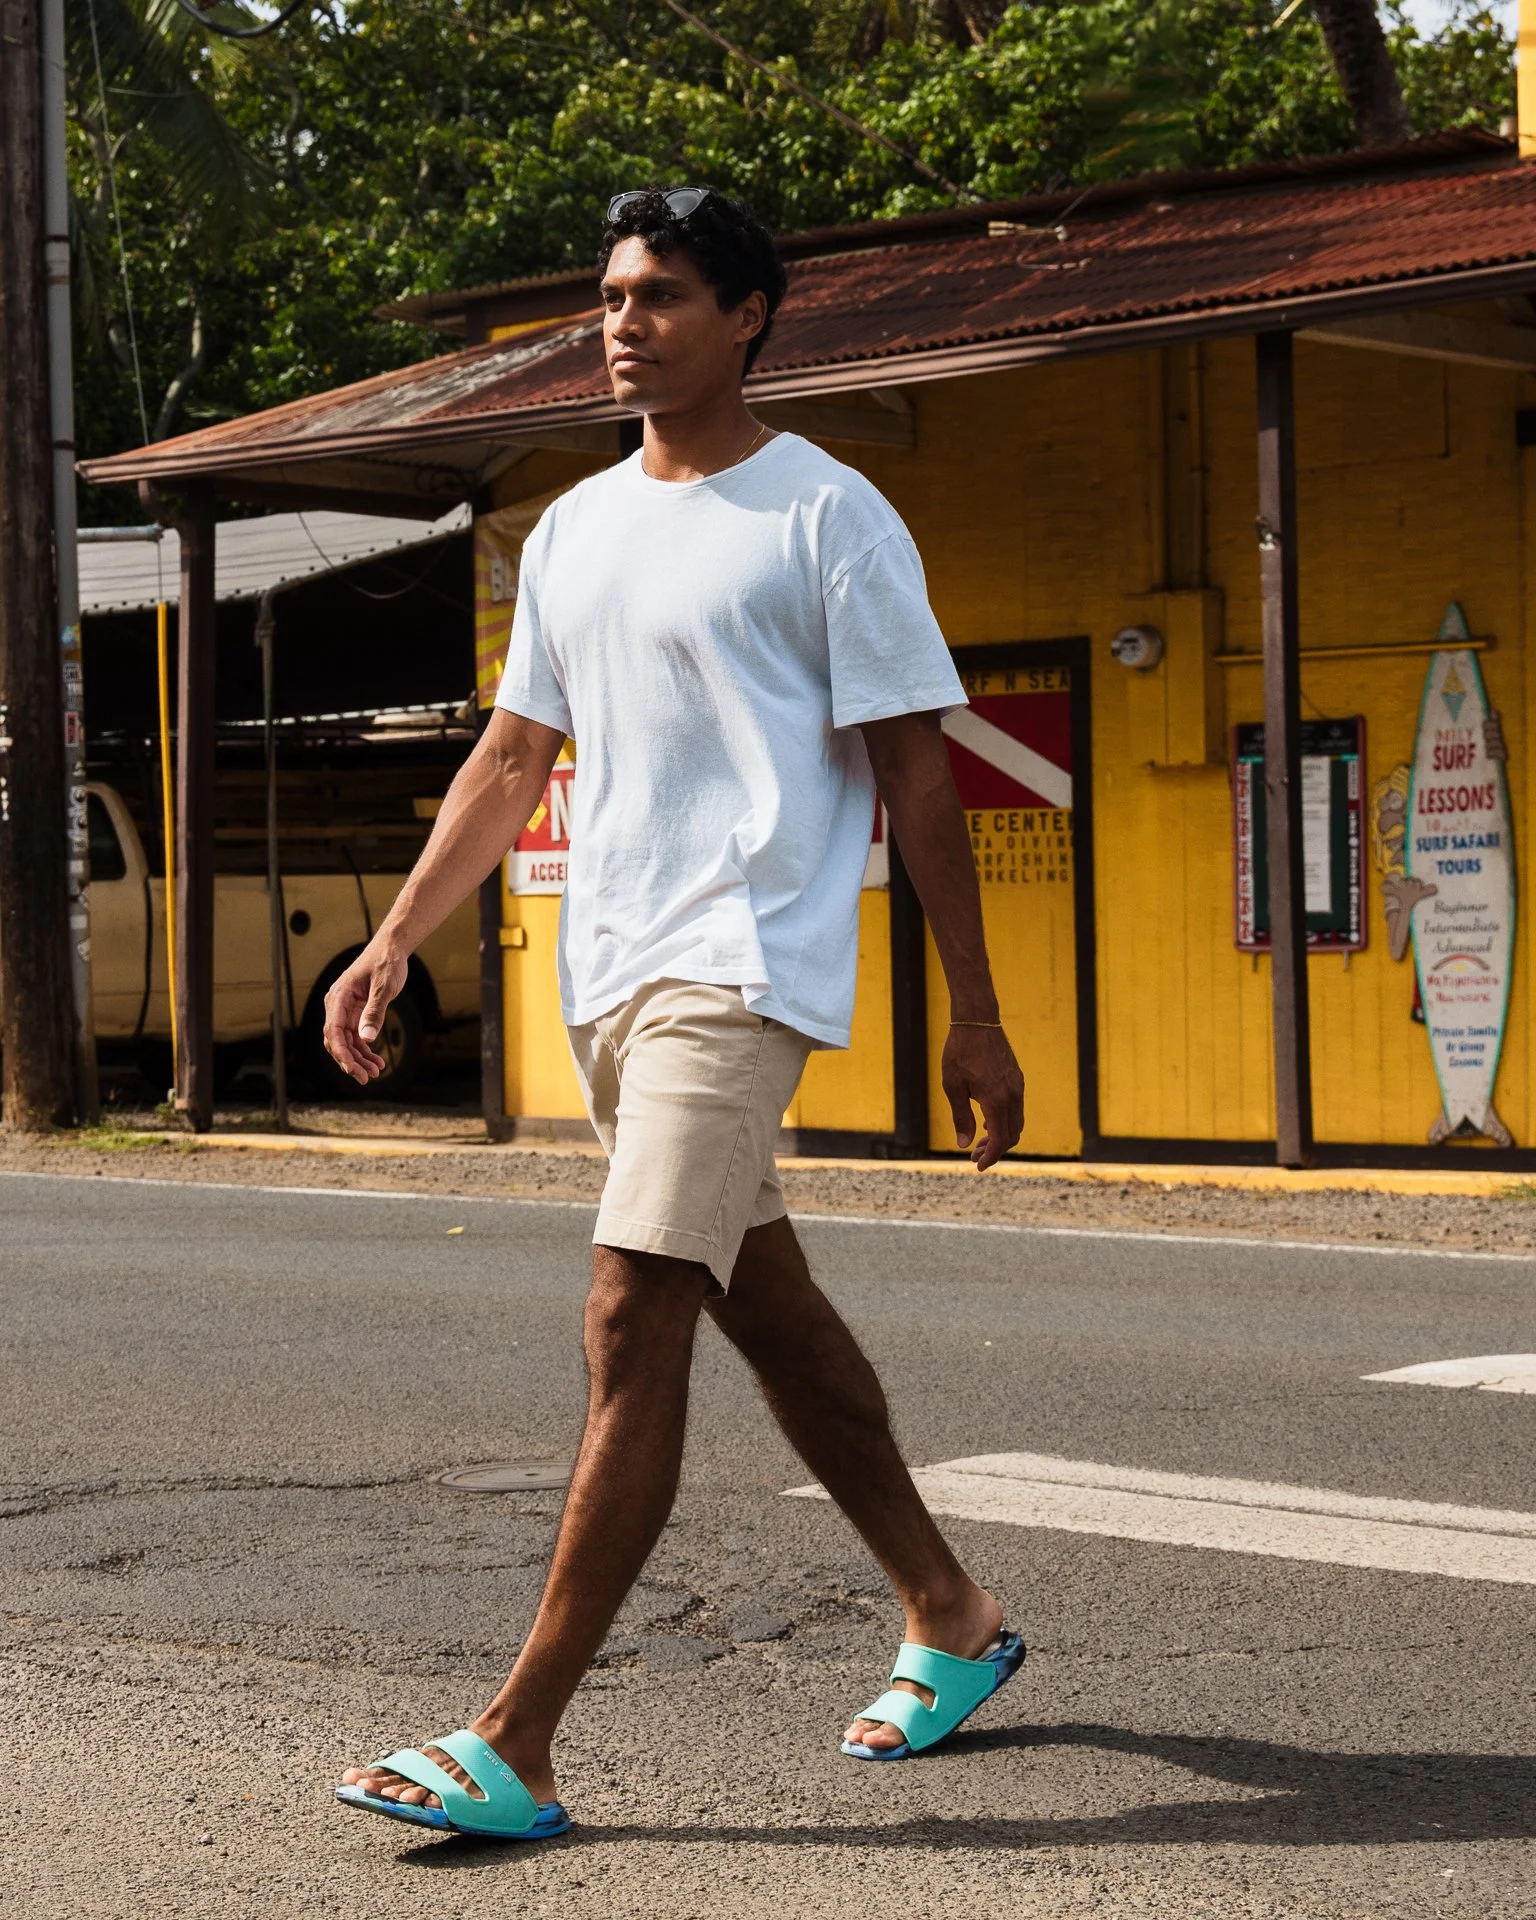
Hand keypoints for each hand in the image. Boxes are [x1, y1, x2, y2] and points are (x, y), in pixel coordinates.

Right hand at [323, 940, 408, 1084]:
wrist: (391, 949)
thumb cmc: (386, 963)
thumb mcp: (384, 988)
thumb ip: (375, 1012)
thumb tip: (366, 1038)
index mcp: (338, 998)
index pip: (334, 1032)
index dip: (342, 1054)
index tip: (354, 1070)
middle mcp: (336, 1005)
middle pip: (337, 1041)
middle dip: (350, 1061)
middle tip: (367, 1078)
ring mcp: (344, 1009)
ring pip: (347, 1041)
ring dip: (359, 1058)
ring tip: (376, 1071)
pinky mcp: (354, 1012)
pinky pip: (355, 1035)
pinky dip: (364, 1049)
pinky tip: (377, 1060)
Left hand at [941, 1023, 1024, 1169]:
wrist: (977, 1022)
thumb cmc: (960, 1053)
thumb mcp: (953, 1086)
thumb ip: (960, 1117)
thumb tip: (964, 1144)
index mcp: (996, 1100)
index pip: (999, 1140)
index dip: (990, 1157)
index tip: (979, 1167)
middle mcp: (1012, 1096)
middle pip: (1011, 1135)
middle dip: (994, 1150)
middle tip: (974, 1156)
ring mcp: (1017, 1086)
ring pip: (1016, 1123)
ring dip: (1000, 1136)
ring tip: (978, 1142)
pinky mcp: (1017, 1079)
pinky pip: (1016, 1109)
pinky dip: (1004, 1121)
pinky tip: (986, 1122)